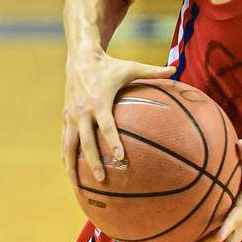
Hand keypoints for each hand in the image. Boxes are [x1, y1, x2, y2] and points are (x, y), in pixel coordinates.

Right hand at [62, 51, 174, 185]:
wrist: (80, 56)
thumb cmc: (109, 64)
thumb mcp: (131, 67)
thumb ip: (153, 71)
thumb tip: (176, 69)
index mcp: (99, 101)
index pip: (106, 126)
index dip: (113, 142)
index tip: (120, 158)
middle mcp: (83, 111)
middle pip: (86, 141)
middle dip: (93, 161)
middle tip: (103, 178)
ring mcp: (72, 115)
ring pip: (69, 145)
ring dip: (73, 166)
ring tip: (78, 185)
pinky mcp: (65, 117)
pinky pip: (65, 141)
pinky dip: (66, 156)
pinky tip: (71, 172)